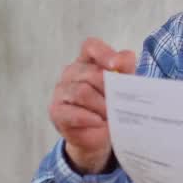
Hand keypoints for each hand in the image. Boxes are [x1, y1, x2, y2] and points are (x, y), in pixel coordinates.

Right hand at [48, 37, 136, 173]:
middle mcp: (71, 73)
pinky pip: (72, 112)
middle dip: (109, 90)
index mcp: (88, 61)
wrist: (100, 136)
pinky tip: (99, 122)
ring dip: (101, 106)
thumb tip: (121, 61)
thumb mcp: (124, 87)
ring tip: (111, 115)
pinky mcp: (56, 111)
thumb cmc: (111, 106)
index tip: (116, 66)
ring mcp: (61, 91)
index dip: (104, 53)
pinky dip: (89, 118)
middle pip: (91, 73)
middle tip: (120, 104)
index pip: (91, 46)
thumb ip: (125, 69)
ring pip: (82, 92)